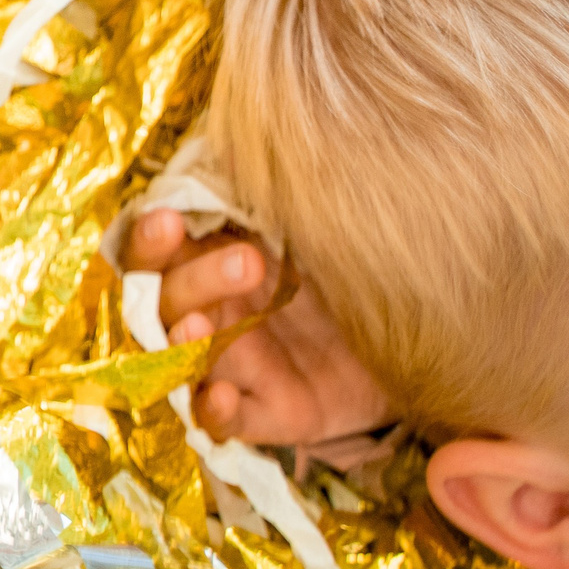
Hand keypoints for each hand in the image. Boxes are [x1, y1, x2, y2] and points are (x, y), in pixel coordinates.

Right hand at [123, 209, 393, 445]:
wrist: (417, 335)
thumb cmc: (349, 270)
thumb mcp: (315, 231)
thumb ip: (272, 203)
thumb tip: (240, 148)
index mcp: (211, 264)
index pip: (157, 253)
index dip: (151, 240)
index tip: (168, 222)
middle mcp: (211, 315)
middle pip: (169, 301)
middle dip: (196, 280)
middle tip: (249, 262)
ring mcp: (235, 366)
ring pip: (185, 357)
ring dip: (184, 343)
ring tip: (199, 328)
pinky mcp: (266, 412)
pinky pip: (225, 420)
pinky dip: (214, 411)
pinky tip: (219, 395)